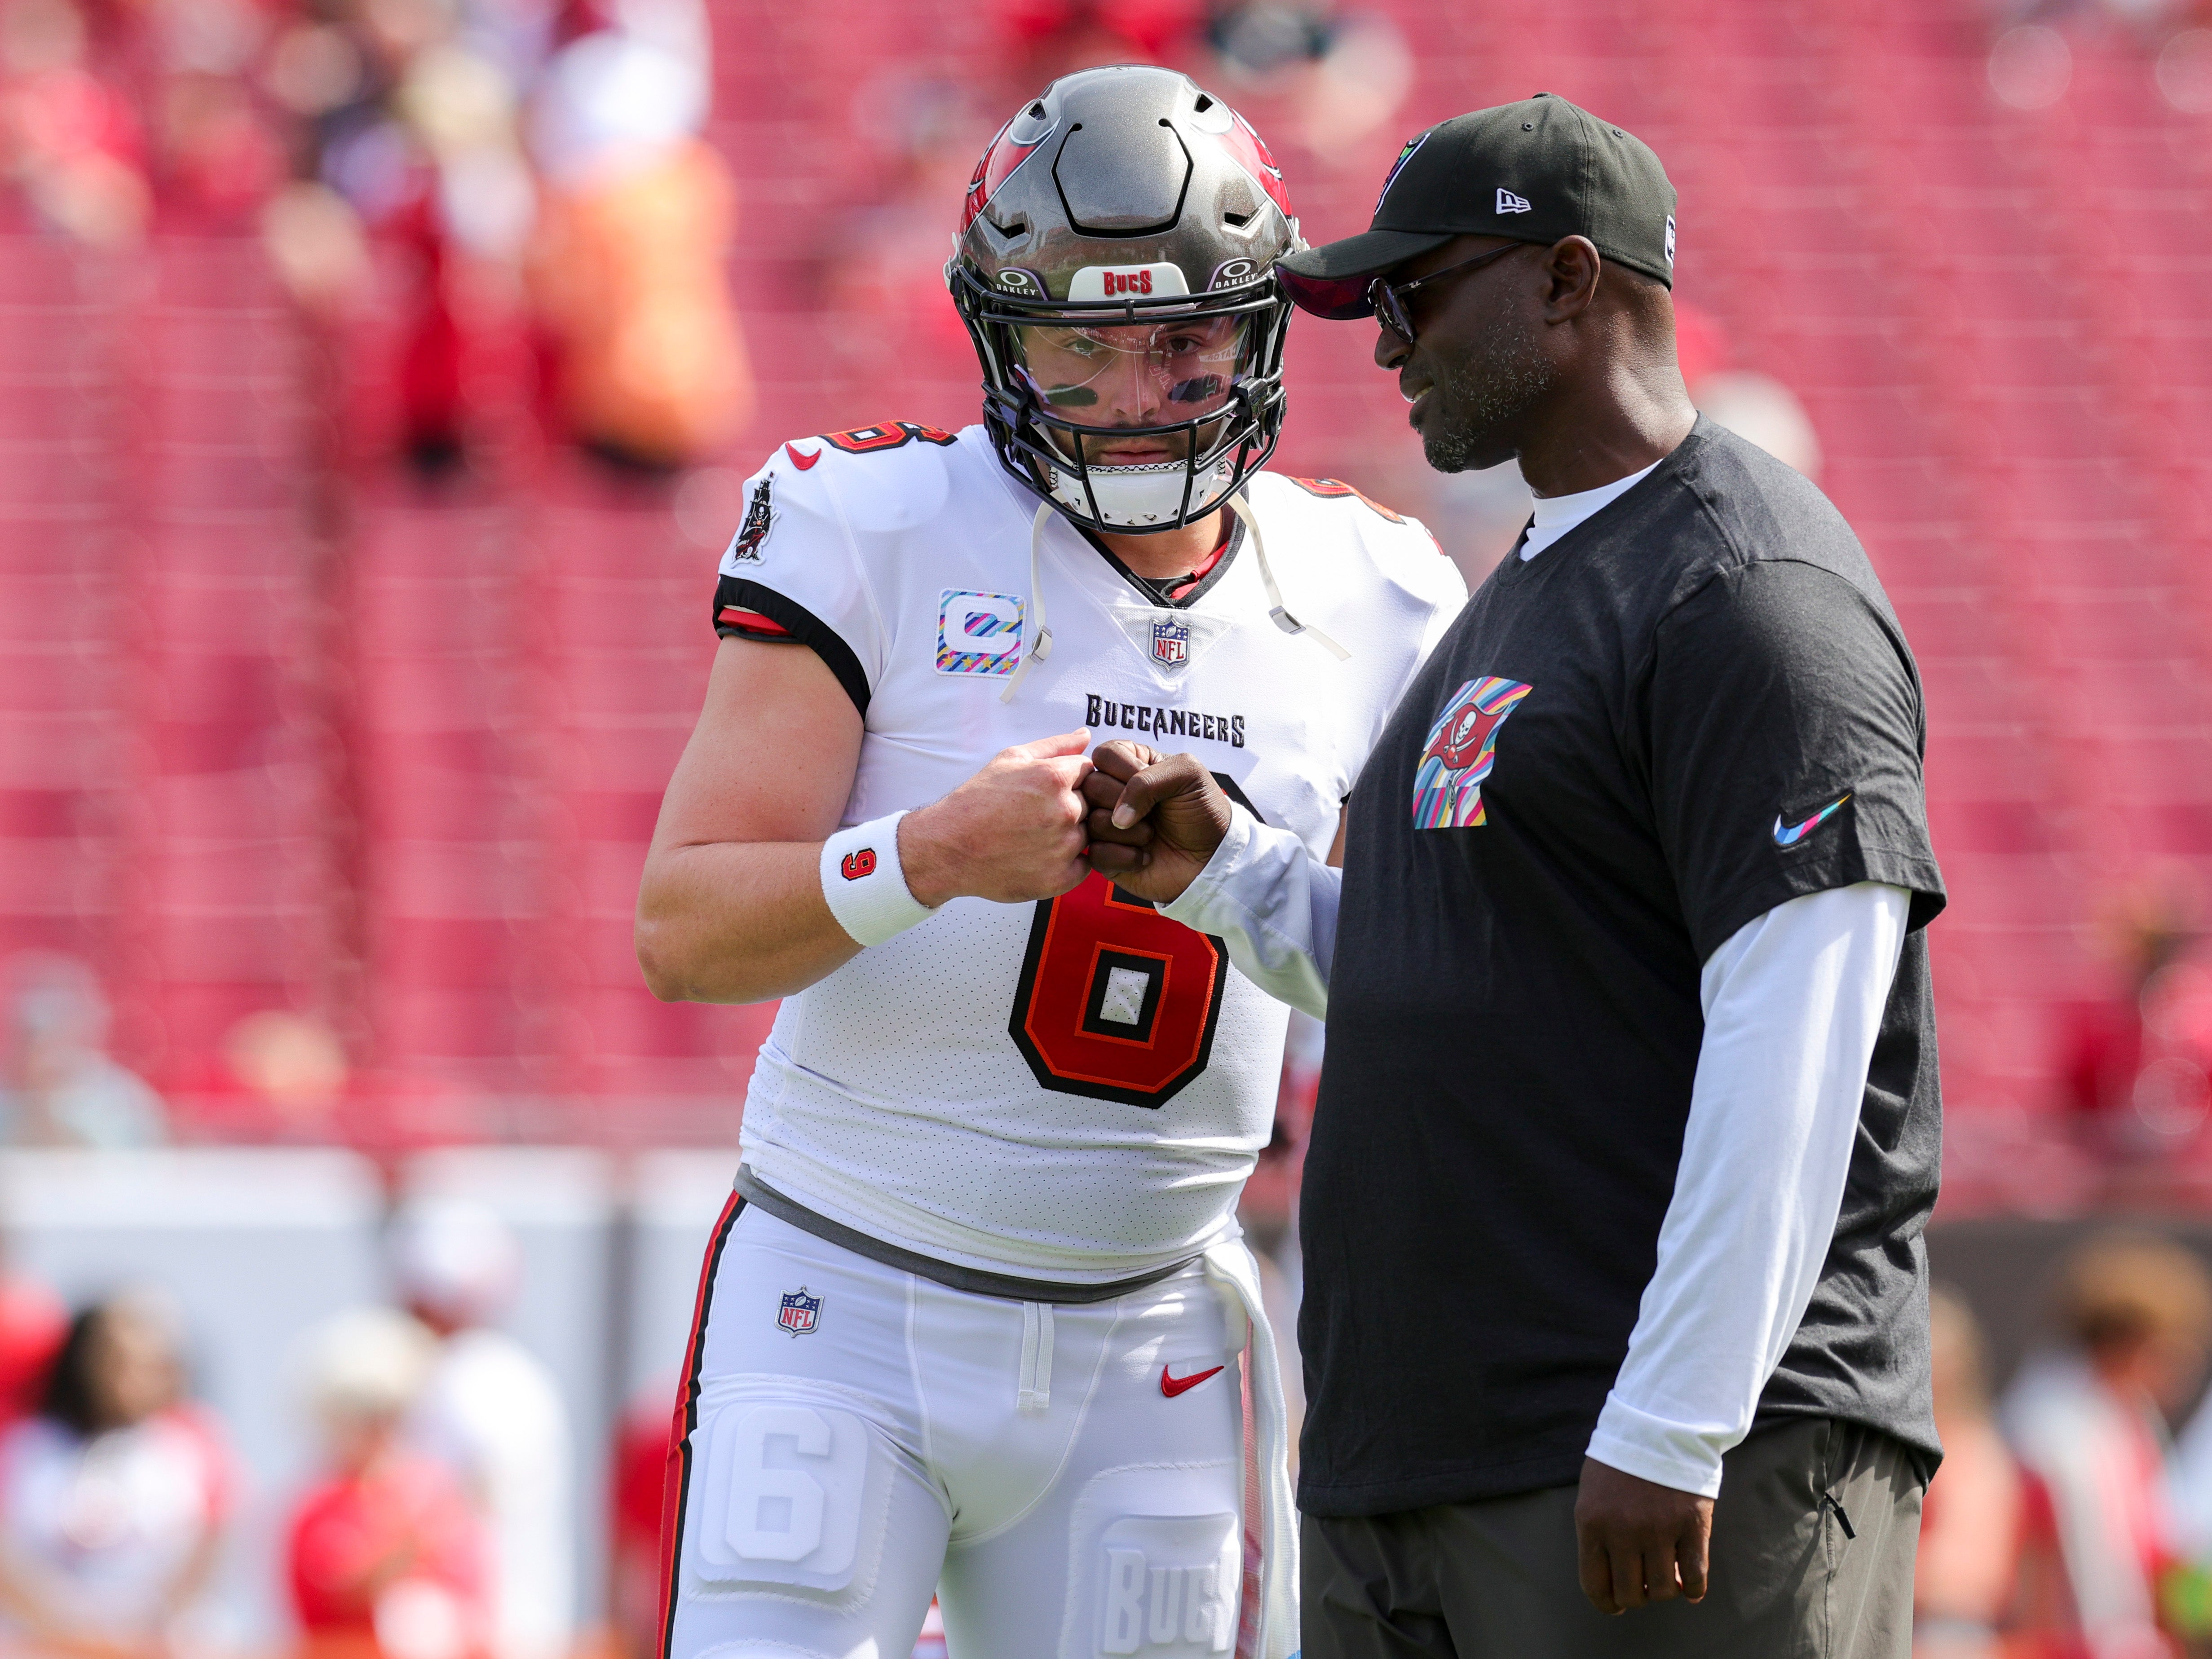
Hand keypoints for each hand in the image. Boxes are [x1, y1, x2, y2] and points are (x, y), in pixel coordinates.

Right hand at [900, 730, 1093, 905]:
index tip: (1044, 789)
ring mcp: (1064, 847)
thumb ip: (1054, 746)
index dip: (1068, 777)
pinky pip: (1084, 865)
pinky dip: (1068, 862)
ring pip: (1087, 833)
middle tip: (1035, 814)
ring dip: (1068, 834)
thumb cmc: (976, 802)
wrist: (948, 848)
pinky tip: (1040, 855)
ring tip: (1033, 835)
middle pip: (1089, 802)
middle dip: (1069, 804)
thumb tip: (1086, 735)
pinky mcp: (1061, 878)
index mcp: (1054, 778)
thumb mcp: (1010, 760)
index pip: (1087, 769)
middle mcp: (1065, 811)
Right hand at [1080, 740, 1233, 903]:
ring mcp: (1108, 825)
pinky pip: (1097, 853)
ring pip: (1091, 820)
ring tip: (1152, 835)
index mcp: (1131, 765)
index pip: (1104, 754)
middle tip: (1152, 812)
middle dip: (1124, 800)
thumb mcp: (1187, 774)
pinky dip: (1126, 857)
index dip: (1122, 769)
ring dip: (1129, 832)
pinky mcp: (1107, 857)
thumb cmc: (1203, 811)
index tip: (1147, 779)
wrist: (1213, 858)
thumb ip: (1147, 779)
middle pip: (1090, 786)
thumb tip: (1116, 816)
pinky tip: (1145, 857)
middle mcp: (1114, 793)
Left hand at [1574, 1457, 1712, 1615]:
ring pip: (1664, 1590)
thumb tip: (1612, 1578)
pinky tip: (1690, 1583)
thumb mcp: (1593, 1493)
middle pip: (1632, 1593)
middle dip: (1638, 1596)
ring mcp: (1659, 1529)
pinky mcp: (1692, 1525)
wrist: (1658, 1425)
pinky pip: (1695, 1577)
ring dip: (1665, 1589)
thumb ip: (1598, 1533)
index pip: (1595, 1584)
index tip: (1616, 1606)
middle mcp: (1623, 1531)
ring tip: (1666, 1575)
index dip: (1608, 1604)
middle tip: (1644, 1584)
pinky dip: (1693, 1588)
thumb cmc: (1621, 1461)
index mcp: (1592, 1523)